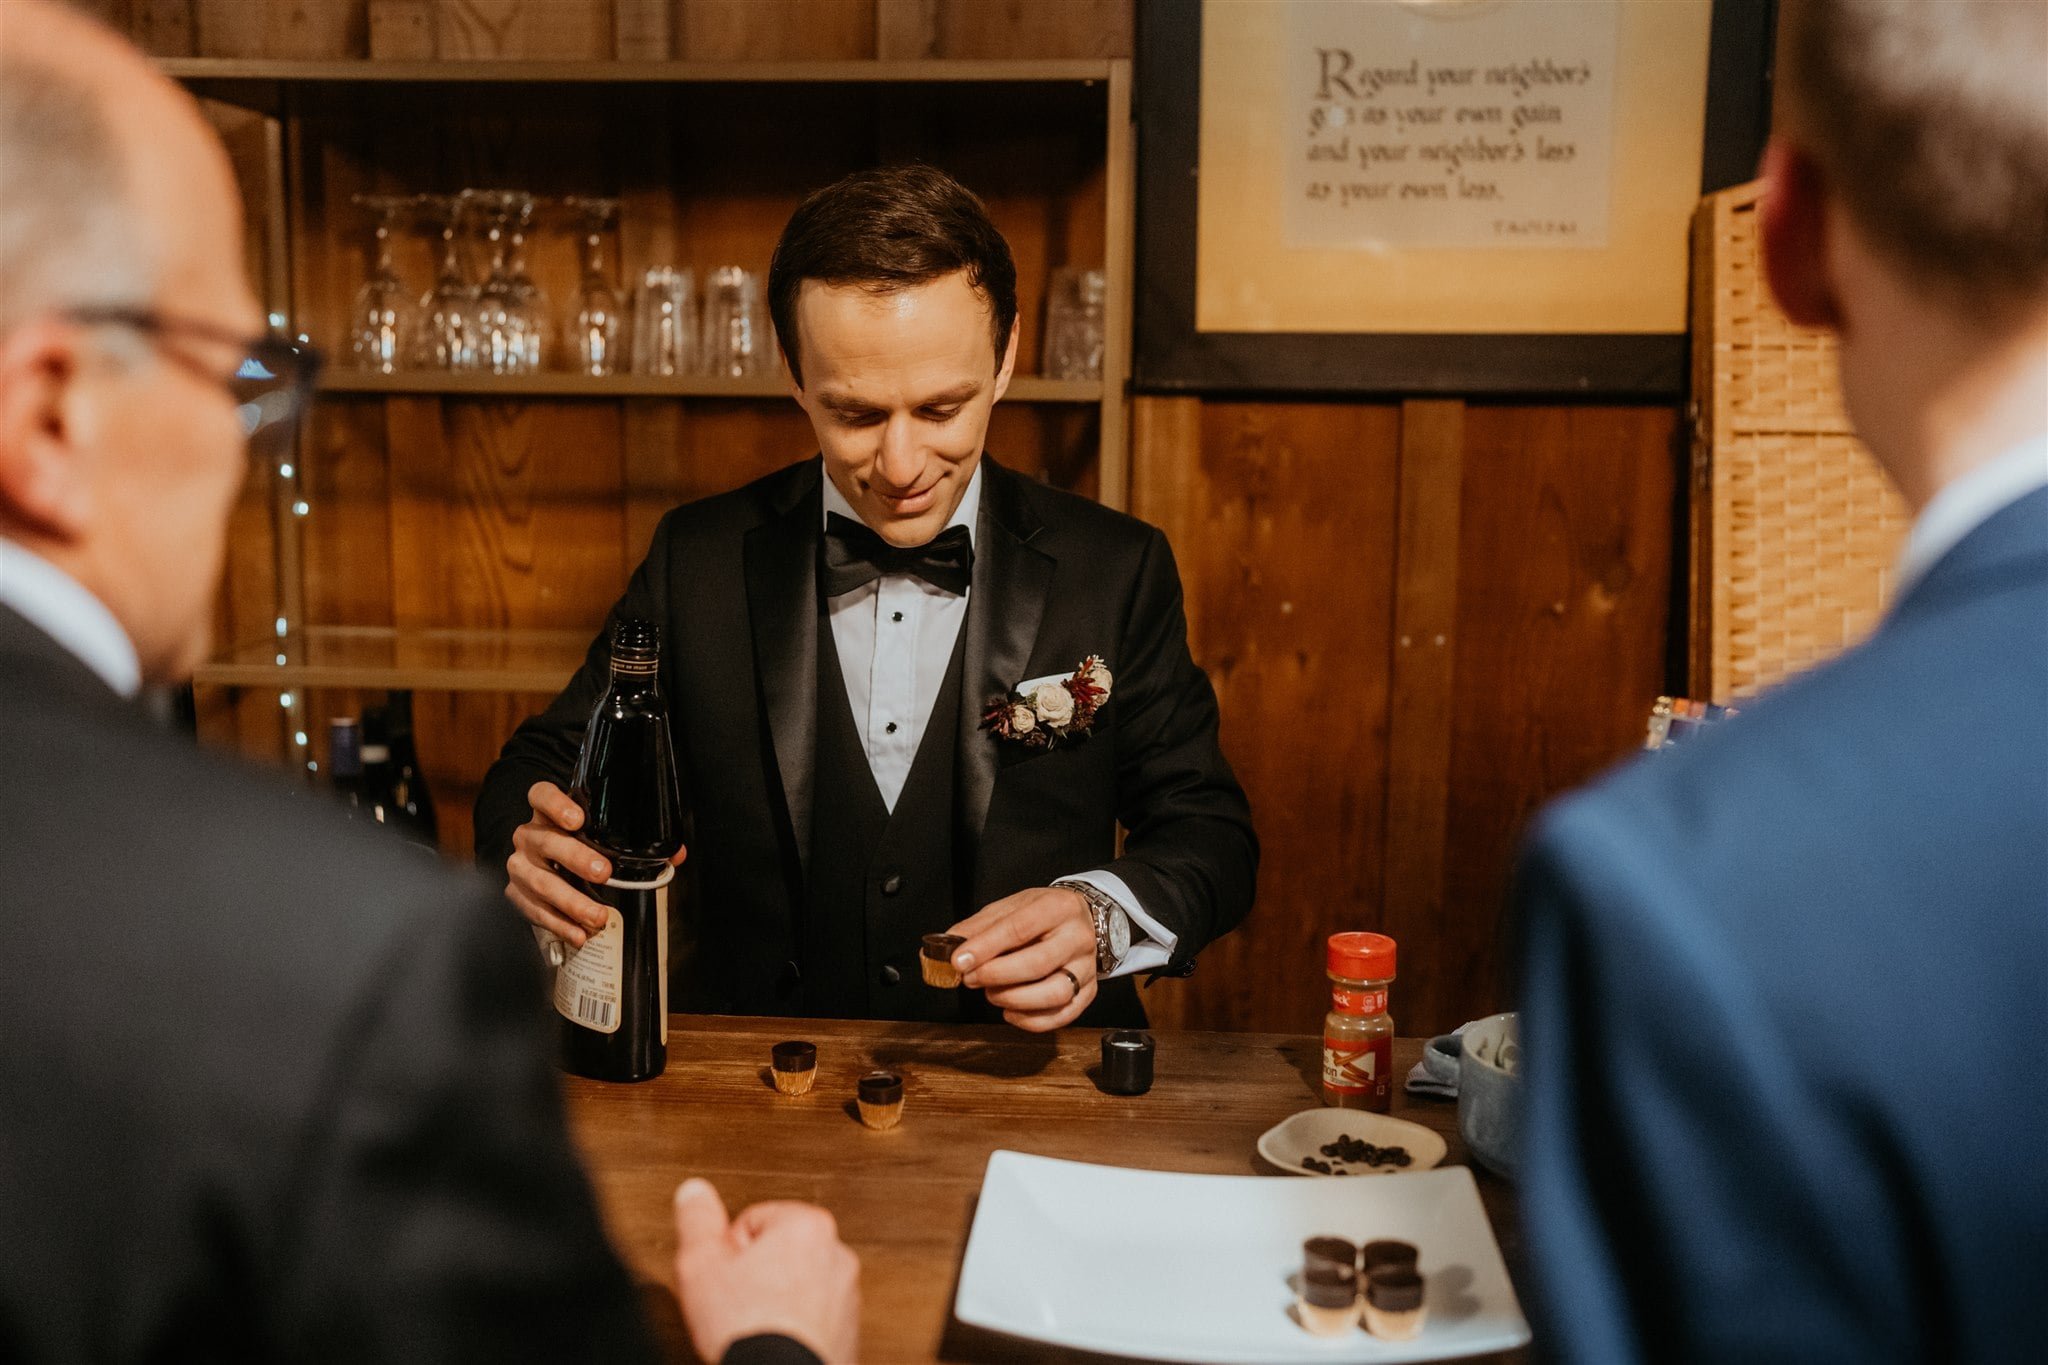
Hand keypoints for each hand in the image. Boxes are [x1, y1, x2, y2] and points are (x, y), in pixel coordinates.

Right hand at [503, 780, 684, 946]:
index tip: (578, 819)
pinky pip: (534, 910)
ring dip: (570, 901)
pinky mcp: (516, 894)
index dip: (556, 804)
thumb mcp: (602, 838)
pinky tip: (579, 934)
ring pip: (539, 881)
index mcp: (548, 813)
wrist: (546, 870)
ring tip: (598, 917)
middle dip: (575, 857)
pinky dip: (558, 924)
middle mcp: (529, 836)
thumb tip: (677, 855)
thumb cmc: (579, 847)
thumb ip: (639, 842)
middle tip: (604, 873)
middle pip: (545, 840)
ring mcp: (520, 865)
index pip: (541, 795)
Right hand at [672, 1179, 860, 1364]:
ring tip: (755, 1324)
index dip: (728, 1252)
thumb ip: (697, 1220)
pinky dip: (793, 1326)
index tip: (726, 1277)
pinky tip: (774, 1342)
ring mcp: (846, 1294)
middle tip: (736, 1302)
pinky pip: (811, 1317)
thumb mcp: (702, 1264)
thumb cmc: (747, 1327)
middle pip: (777, 1251)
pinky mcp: (848, 1330)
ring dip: (774, 1300)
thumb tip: (695, 1192)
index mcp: (806, 1225)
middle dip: (754, 1273)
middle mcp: (836, 1254)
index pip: (752, 1220)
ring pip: (795, 1285)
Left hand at [948, 886, 1098, 1030]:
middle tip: (971, 978)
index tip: (959, 961)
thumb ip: (980, 926)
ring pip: (1055, 993)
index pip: (1019, 928)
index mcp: (1058, 907)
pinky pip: (1063, 1015)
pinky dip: (1031, 1021)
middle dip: (996, 975)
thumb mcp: (1011, 907)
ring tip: (991, 994)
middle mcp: (1078, 937)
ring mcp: (1087, 967)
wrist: (1083, 920)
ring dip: (1014, 999)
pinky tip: (1010, 1011)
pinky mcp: (1089, 992)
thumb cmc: (1042, 914)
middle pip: (1037, 963)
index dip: (986, 947)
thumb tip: (948, 948)